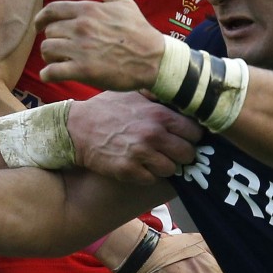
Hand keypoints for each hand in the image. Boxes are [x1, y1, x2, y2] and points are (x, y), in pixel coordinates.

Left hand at [36, 0, 163, 90]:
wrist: (154, 58)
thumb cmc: (138, 30)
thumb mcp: (123, 2)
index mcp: (88, 9)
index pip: (51, 10)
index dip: (41, 19)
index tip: (39, 27)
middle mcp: (81, 27)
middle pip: (48, 32)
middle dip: (53, 40)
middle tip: (62, 47)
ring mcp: (81, 49)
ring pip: (47, 50)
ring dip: (50, 57)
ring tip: (59, 60)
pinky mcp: (83, 71)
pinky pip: (52, 72)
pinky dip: (48, 74)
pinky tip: (53, 74)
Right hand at [69, 92, 201, 183]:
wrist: (76, 128)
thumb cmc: (105, 109)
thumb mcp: (132, 93)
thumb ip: (157, 96)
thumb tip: (179, 95)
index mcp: (159, 114)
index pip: (195, 131)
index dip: (191, 135)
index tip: (184, 136)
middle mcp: (153, 134)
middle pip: (188, 153)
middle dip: (182, 153)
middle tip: (171, 150)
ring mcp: (141, 154)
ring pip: (172, 169)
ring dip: (165, 165)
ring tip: (153, 157)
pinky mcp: (128, 171)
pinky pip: (152, 179)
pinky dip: (148, 174)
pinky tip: (138, 165)